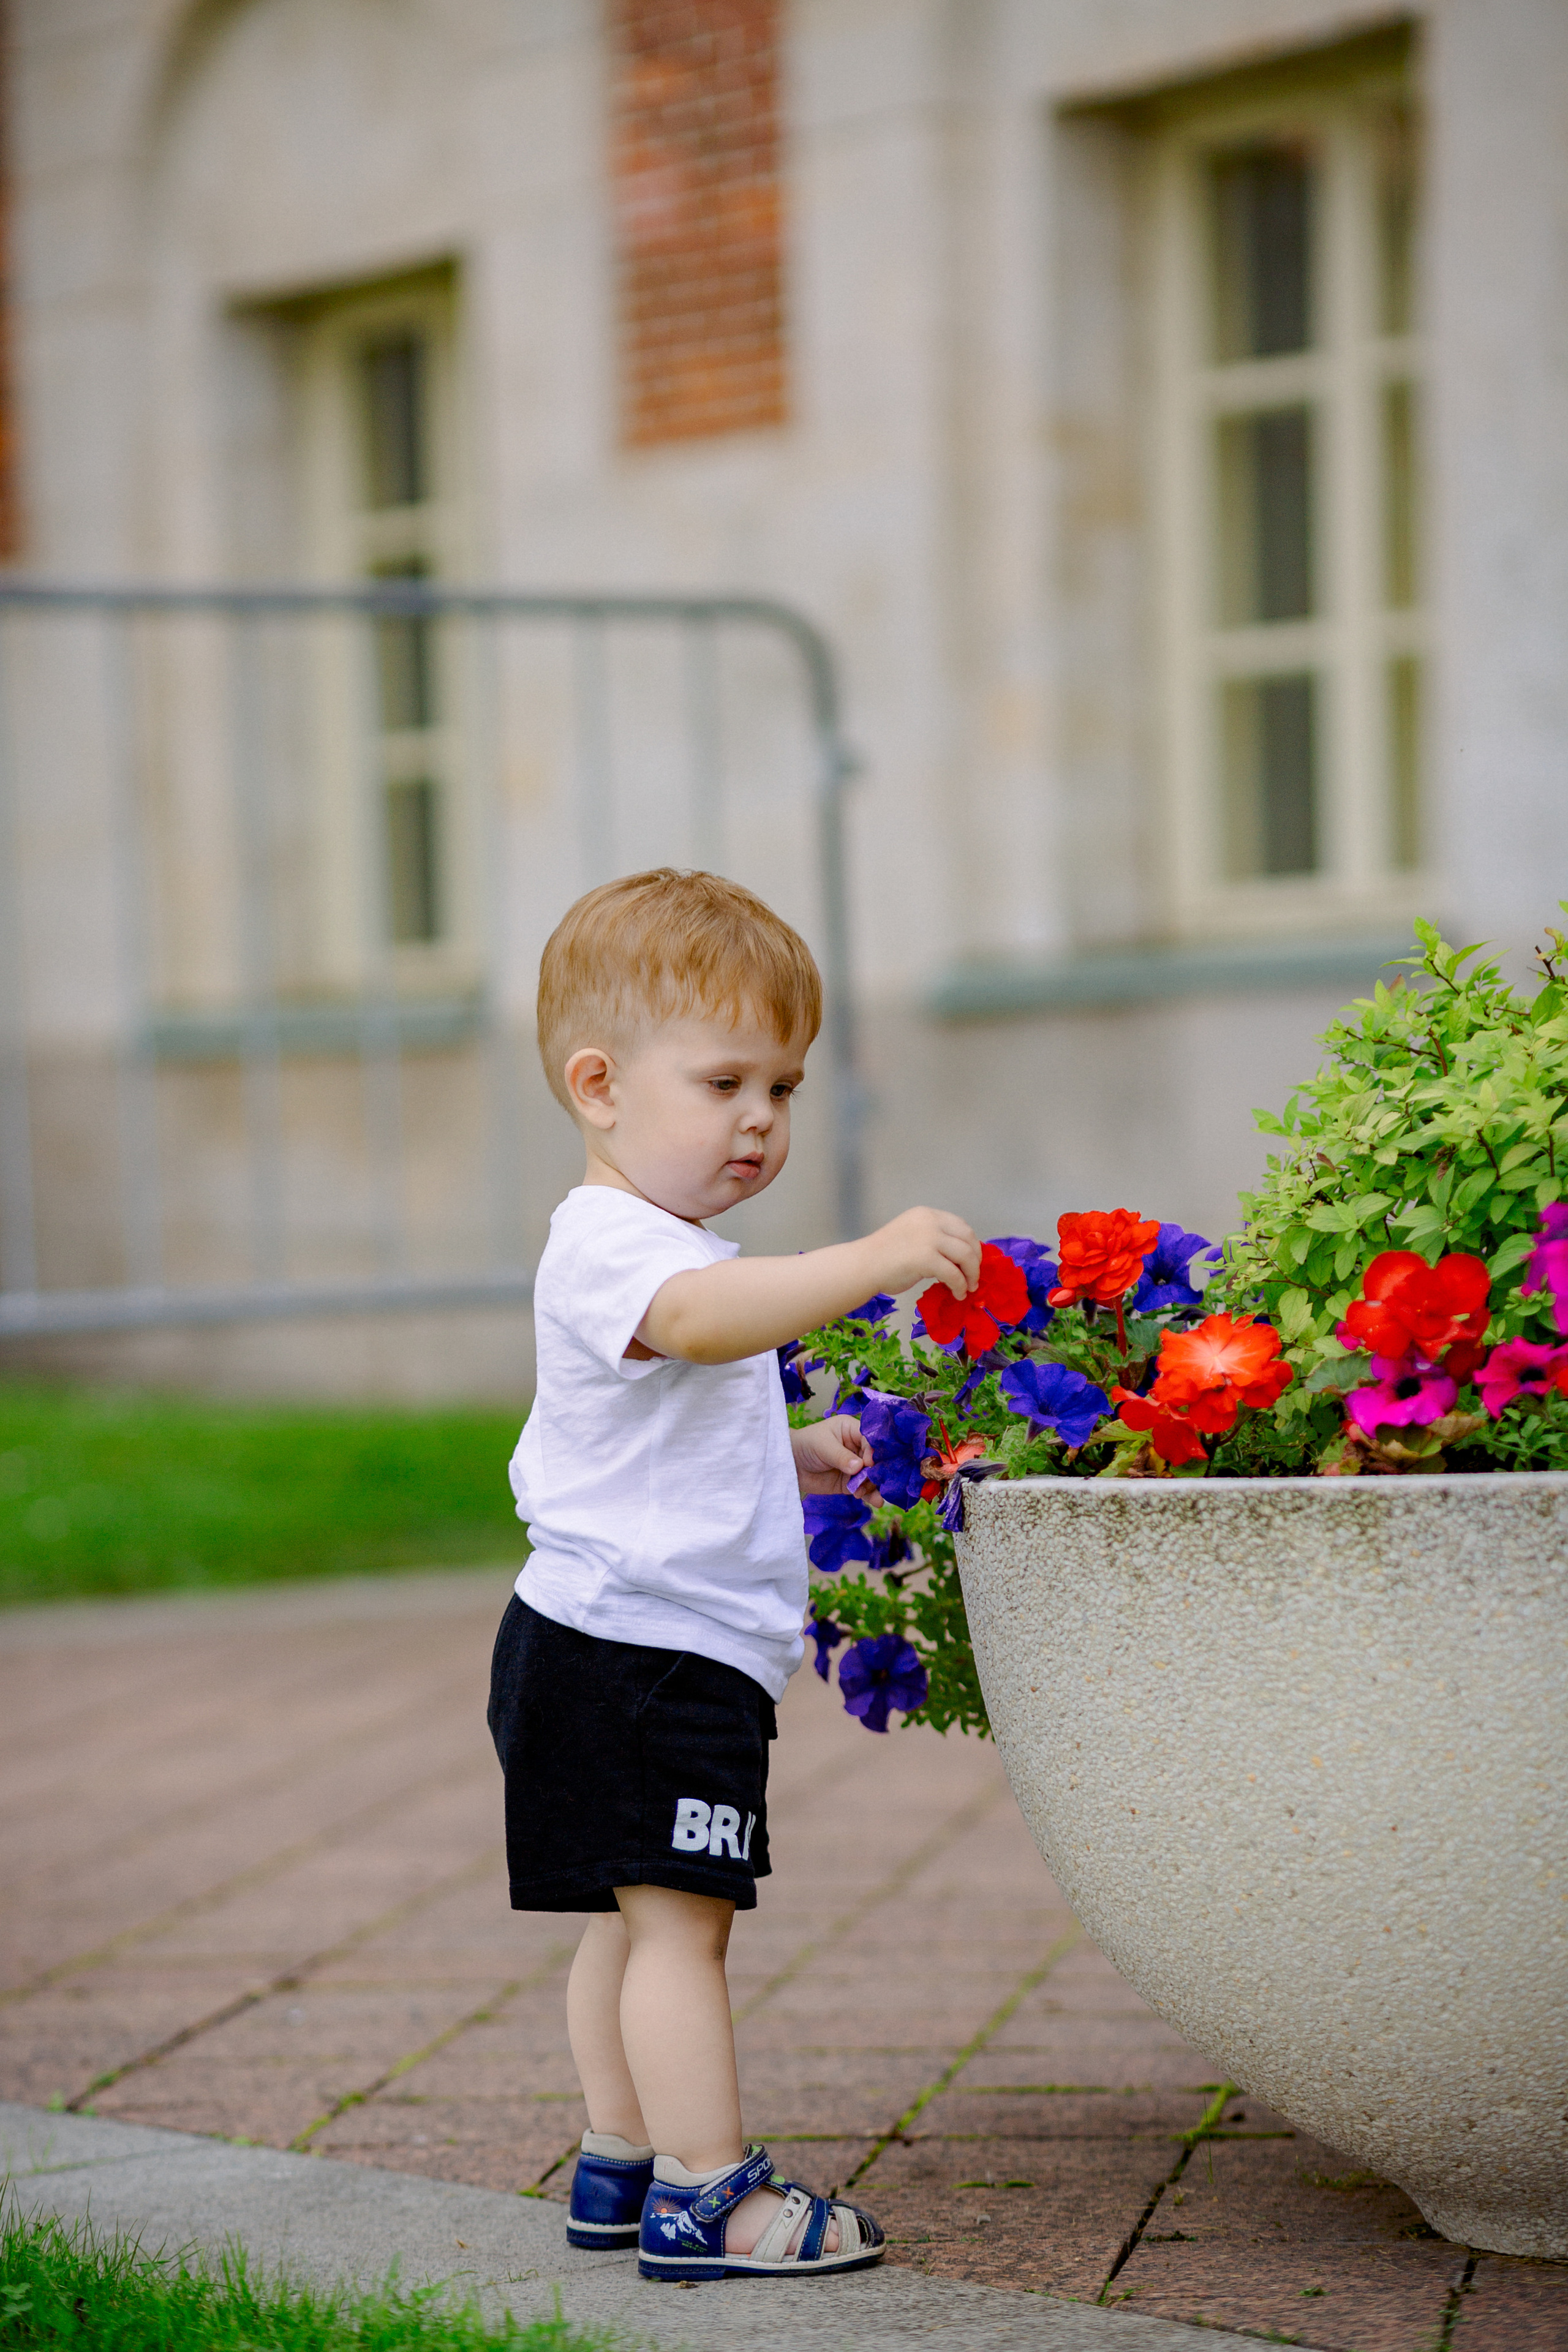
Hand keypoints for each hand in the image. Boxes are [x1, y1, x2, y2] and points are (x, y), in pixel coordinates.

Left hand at [792, 1415, 877, 1496]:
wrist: (789, 1466)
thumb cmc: (805, 1445)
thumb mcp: (822, 1446)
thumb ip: (841, 1456)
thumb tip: (859, 1467)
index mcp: (852, 1430)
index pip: (870, 1439)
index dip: (873, 1451)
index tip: (869, 1463)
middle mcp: (857, 1447)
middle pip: (875, 1459)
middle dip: (876, 1470)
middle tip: (872, 1480)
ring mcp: (855, 1467)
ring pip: (872, 1476)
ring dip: (873, 1485)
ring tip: (865, 1492)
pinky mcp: (851, 1483)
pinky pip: (864, 1489)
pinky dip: (870, 1495)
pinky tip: (876, 1501)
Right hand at [862, 1207, 980, 1301]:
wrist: (863, 1265)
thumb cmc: (883, 1255)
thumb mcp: (912, 1235)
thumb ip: (933, 1239)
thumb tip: (959, 1257)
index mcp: (927, 1214)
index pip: (961, 1226)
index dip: (972, 1244)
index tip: (973, 1261)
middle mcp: (930, 1222)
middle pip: (968, 1239)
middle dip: (975, 1260)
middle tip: (974, 1276)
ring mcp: (929, 1239)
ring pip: (966, 1256)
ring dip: (971, 1275)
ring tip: (969, 1288)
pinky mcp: (926, 1258)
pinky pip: (954, 1274)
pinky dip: (960, 1286)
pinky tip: (957, 1294)